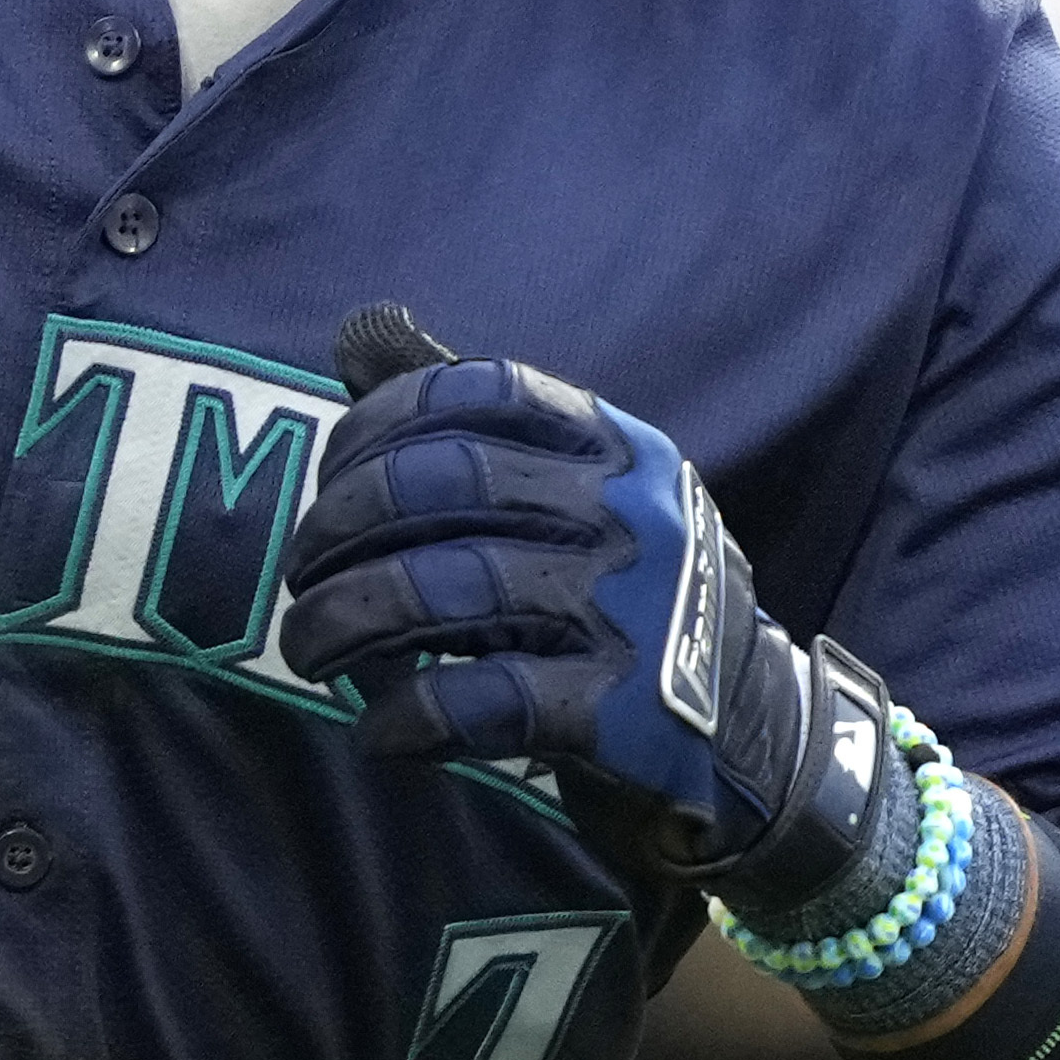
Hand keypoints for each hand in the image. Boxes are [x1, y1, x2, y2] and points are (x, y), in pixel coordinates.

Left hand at [281, 342, 891, 911]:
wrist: (756, 732)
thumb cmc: (633, 596)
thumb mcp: (584, 490)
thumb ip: (473, 418)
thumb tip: (358, 327)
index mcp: (616, 445)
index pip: (477, 392)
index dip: (377, 424)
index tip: (330, 477)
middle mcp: (627, 512)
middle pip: (443, 483)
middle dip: (339, 524)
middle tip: (302, 573)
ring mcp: (628, 610)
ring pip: (445, 588)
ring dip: (345, 619)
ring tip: (310, 648)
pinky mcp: (619, 713)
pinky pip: (479, 701)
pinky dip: (406, 717)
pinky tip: (378, 732)